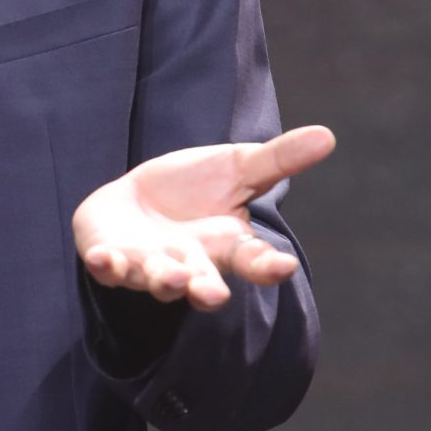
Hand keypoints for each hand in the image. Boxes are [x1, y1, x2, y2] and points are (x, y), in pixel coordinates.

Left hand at [73, 126, 336, 308]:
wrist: (135, 202)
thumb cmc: (194, 188)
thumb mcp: (238, 168)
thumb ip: (277, 160)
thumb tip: (327, 136)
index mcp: (226, 246)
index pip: (252, 261)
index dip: (267, 266)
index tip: (281, 268)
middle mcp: (190, 264)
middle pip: (203, 284)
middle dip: (206, 290)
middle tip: (213, 295)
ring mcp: (149, 266)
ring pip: (158, 281)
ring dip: (163, 281)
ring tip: (171, 277)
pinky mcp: (111, 260)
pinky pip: (108, 269)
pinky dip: (106, 266)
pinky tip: (102, 259)